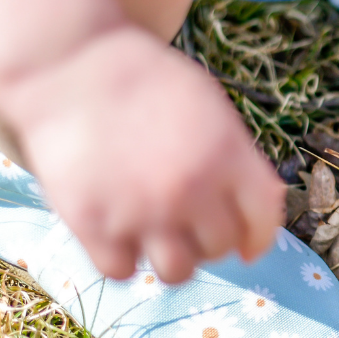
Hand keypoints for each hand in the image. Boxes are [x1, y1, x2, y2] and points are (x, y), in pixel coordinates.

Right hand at [4, 26, 284, 283]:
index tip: (247, 246)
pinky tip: (119, 235)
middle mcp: (191, 191)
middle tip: (188, 222)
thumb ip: (240, 159)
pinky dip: (123, 259)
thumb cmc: (148, 83)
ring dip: (172, 258)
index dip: (257, 238)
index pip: (263, 222)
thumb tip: (266, 205)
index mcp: (228, 158)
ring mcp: (142, 212)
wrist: (72, 64)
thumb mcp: (213, 109)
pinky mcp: (93, 225)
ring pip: (177, 272)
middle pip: (219, 248)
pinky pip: (121, 271)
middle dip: (208, 238)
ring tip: (157, 235)